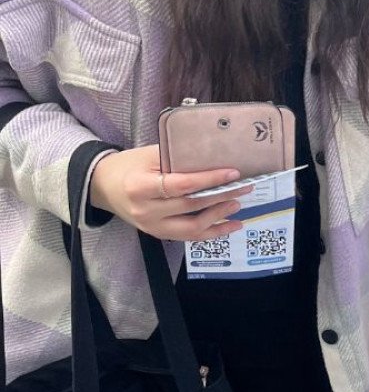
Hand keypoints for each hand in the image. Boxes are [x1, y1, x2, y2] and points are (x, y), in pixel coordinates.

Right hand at [89, 144, 251, 241]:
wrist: (102, 187)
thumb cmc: (128, 166)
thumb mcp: (148, 155)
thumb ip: (177, 157)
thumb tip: (214, 157)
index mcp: (140, 186)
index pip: (181, 185)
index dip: (209, 180)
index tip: (232, 173)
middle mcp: (145, 210)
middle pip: (190, 206)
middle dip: (221, 196)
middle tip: (244, 187)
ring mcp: (151, 226)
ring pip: (192, 228)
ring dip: (219, 217)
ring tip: (238, 204)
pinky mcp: (158, 234)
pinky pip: (189, 237)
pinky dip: (213, 232)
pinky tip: (231, 225)